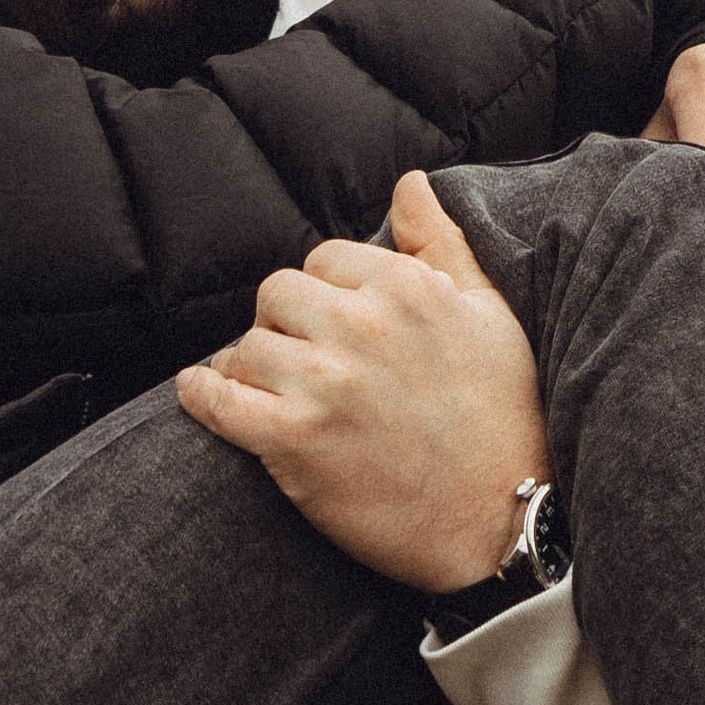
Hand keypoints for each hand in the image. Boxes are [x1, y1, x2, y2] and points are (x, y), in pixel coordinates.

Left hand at [175, 171, 547, 594]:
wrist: (504, 520)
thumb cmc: (504, 417)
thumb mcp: (488, 315)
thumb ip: (440, 245)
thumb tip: (410, 184)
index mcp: (406, 289)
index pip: (325, 258)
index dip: (324, 292)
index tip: (333, 326)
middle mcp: (362, 325)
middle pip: (277, 295)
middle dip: (283, 325)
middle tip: (301, 362)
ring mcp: (325, 383)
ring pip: (246, 347)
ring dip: (251, 369)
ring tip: (272, 393)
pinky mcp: (295, 440)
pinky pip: (220, 401)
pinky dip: (203, 397)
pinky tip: (200, 393)